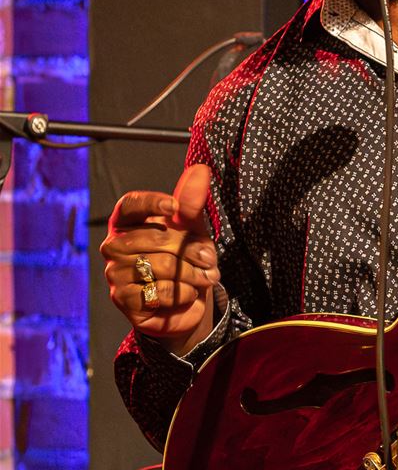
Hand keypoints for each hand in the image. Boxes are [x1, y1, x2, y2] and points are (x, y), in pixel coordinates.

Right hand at [101, 164, 219, 356]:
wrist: (187, 301)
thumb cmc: (185, 258)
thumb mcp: (192, 228)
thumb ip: (191, 202)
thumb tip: (200, 169)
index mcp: (128, 223)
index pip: (130, 205)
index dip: (150, 203)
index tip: (174, 208)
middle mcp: (115, 245)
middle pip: (154, 238)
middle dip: (190, 248)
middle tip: (210, 258)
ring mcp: (115, 273)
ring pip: (159, 266)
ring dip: (193, 272)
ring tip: (206, 276)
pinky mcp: (123, 299)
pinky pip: (160, 291)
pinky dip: (183, 293)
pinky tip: (187, 293)